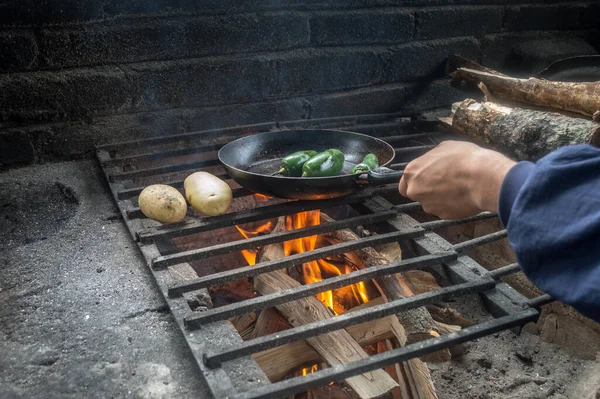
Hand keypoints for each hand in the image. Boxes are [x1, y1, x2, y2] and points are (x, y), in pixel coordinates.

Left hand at [398, 141, 515, 219]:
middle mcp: (415, 191)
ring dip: (440, 198)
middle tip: (443, 183)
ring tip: (457, 188)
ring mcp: (429, 205)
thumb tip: (433, 160)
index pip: (404, 184)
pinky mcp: (443, 215)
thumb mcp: (445, 147)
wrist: (483, 178)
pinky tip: (462, 196)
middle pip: (417, 194)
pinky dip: (452, 205)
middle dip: (427, 190)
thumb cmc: (464, 159)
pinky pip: (445, 210)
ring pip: (431, 203)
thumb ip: (432, 157)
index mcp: (412, 172)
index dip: (416, 182)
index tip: (426, 179)